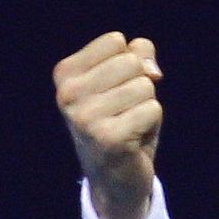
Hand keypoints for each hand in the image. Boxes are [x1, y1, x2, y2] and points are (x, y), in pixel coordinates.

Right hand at [54, 33, 164, 218]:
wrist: (115, 177)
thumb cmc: (122, 120)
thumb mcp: (127, 80)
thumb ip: (139, 56)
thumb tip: (150, 69)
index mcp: (65, 74)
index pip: (116, 41)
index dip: (130, 63)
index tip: (116, 89)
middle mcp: (67, 94)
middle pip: (132, 62)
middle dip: (141, 84)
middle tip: (125, 111)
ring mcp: (84, 117)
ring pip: (145, 86)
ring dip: (146, 106)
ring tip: (129, 125)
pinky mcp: (108, 137)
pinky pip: (153, 109)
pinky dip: (151, 123)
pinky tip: (133, 139)